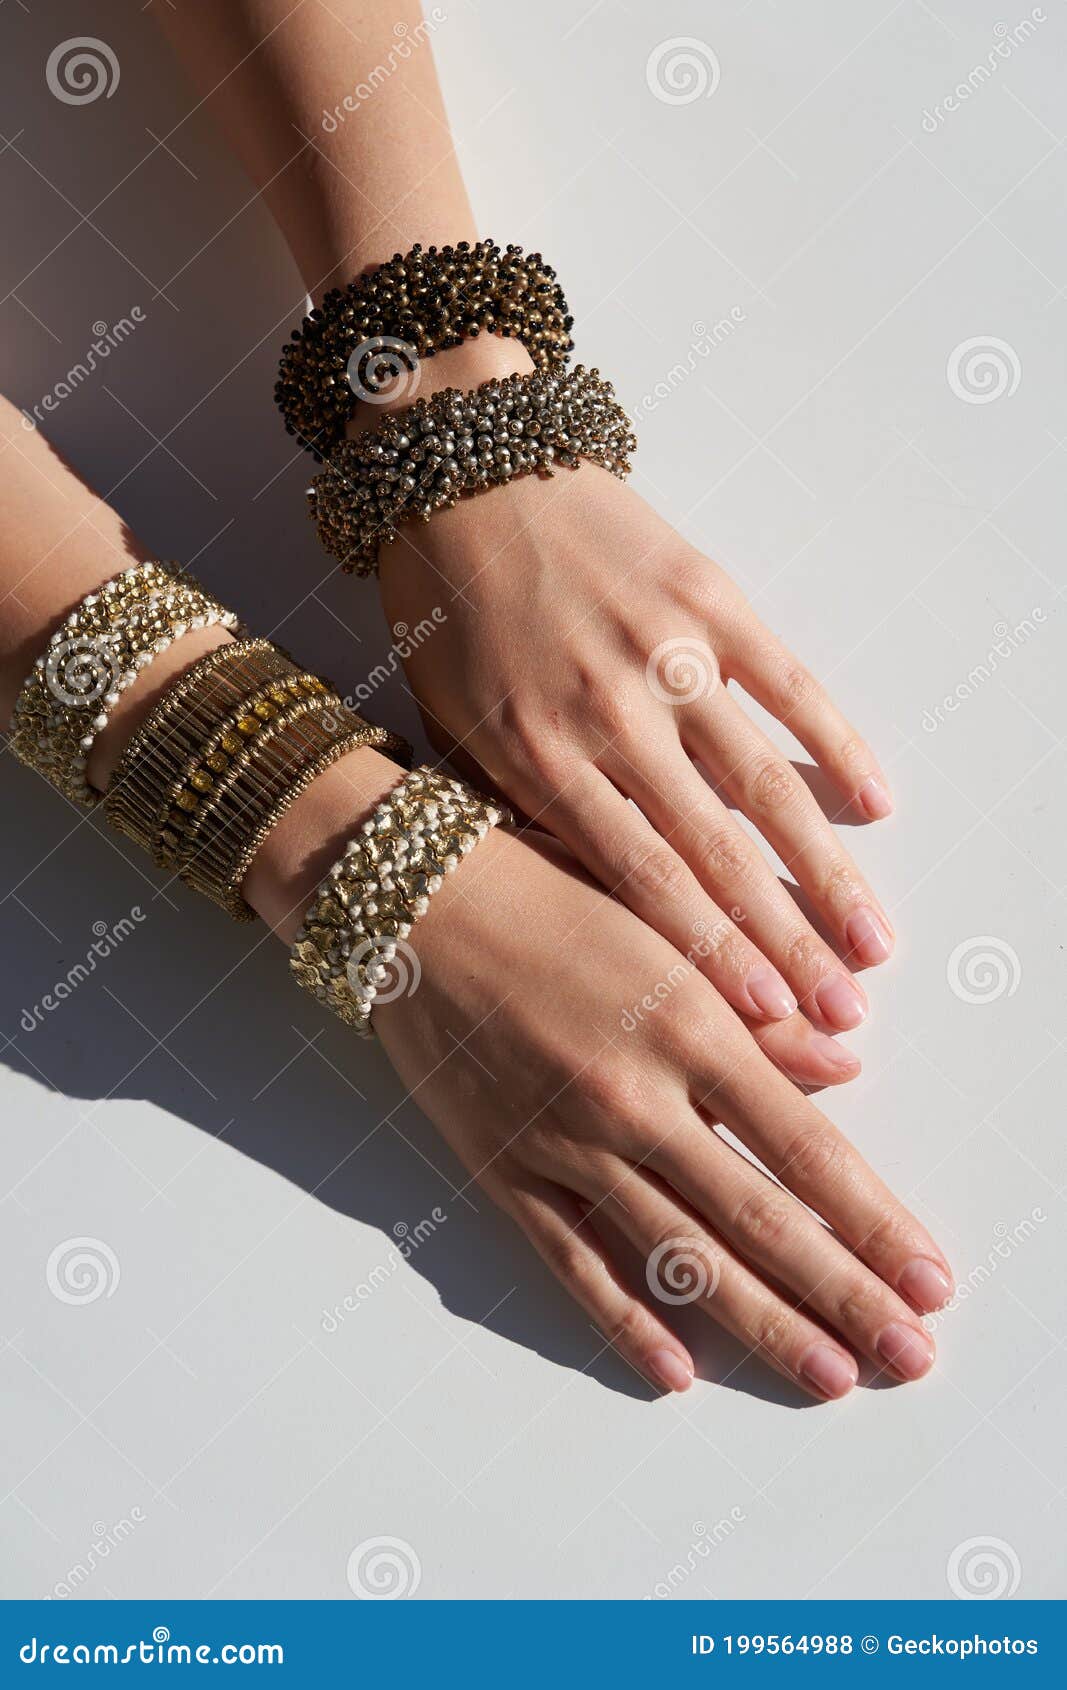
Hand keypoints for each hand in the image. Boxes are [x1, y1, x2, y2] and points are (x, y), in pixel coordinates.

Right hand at [374, 826, 949, 1399]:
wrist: (421, 903)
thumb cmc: (553, 897)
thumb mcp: (669, 933)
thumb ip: (756, 1010)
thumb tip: (846, 1062)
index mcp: (690, 1029)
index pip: (806, 1151)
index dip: (874, 1224)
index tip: (928, 1280)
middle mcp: (637, 1099)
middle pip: (760, 1220)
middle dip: (843, 1295)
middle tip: (906, 1358)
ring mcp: (568, 1144)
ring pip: (679, 1256)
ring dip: (761, 1324)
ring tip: (828, 1376)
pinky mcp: (507, 1170)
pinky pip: (574, 1262)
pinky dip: (626, 1322)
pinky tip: (678, 1372)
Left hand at [379, 465, 894, 1063]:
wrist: (463, 470)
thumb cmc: (448, 612)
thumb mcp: (449, 727)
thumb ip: (511, 811)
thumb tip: (578, 898)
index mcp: (535, 753)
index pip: (637, 876)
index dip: (705, 952)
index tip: (758, 1015)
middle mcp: (608, 710)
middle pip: (713, 849)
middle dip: (781, 942)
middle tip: (838, 1010)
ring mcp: (665, 651)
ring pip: (760, 780)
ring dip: (822, 868)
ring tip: (870, 938)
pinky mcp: (706, 594)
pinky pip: (786, 681)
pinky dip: (834, 742)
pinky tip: (874, 801)